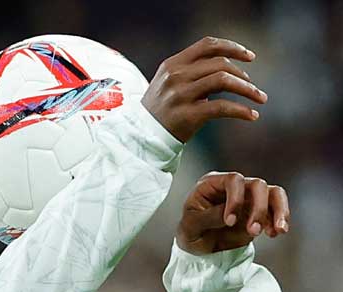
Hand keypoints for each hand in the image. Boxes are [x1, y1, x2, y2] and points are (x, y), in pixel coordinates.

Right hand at [141, 36, 267, 142]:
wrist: (142, 136)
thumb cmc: (160, 110)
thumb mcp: (167, 82)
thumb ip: (190, 71)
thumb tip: (225, 65)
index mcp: (172, 64)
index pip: (207, 45)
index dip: (232, 47)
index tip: (249, 56)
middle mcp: (176, 76)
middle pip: (220, 64)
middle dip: (243, 74)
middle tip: (253, 86)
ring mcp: (181, 95)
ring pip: (224, 80)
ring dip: (247, 89)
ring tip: (259, 98)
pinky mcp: (187, 115)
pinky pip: (222, 107)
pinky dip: (241, 111)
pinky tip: (252, 116)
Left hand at [176, 172, 290, 254]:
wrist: (198, 247)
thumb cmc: (190, 231)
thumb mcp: (190, 226)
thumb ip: (208, 218)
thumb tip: (229, 214)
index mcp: (212, 184)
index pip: (233, 180)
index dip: (236, 199)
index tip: (229, 222)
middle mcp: (232, 187)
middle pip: (257, 185)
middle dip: (259, 208)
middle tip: (253, 231)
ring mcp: (247, 198)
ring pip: (273, 193)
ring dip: (279, 211)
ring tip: (278, 231)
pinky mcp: (258, 212)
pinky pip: (277, 209)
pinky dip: (279, 221)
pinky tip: (274, 234)